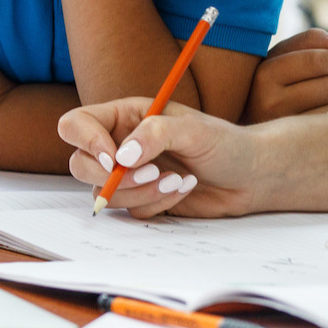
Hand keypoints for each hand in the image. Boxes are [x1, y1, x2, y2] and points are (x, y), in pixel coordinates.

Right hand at [58, 97, 260, 218]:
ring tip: (178, 180)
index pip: (77, 124)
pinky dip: (156, 204)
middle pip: (80, 164)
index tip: (114, 161)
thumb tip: (121, 157)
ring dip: (139, 193)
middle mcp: (120, 144)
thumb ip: (156, 134)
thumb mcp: (194, 130)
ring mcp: (129, 174)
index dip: (86, 142)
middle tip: (152, 173)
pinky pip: (130, 210)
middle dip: (113, 177)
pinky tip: (183, 190)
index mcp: (125, 116)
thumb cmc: (225, 142)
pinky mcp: (141, 199)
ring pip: (103, 193)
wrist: (249, 176)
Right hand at [241, 29, 327, 122]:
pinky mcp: (296, 143)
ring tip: (315, 95)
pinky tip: (313, 112)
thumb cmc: (268, 83)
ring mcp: (283, 126)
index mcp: (263, 74)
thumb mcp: (279, 57)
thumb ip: (309, 42)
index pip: (313, 60)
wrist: (245, 127)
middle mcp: (269, 101)